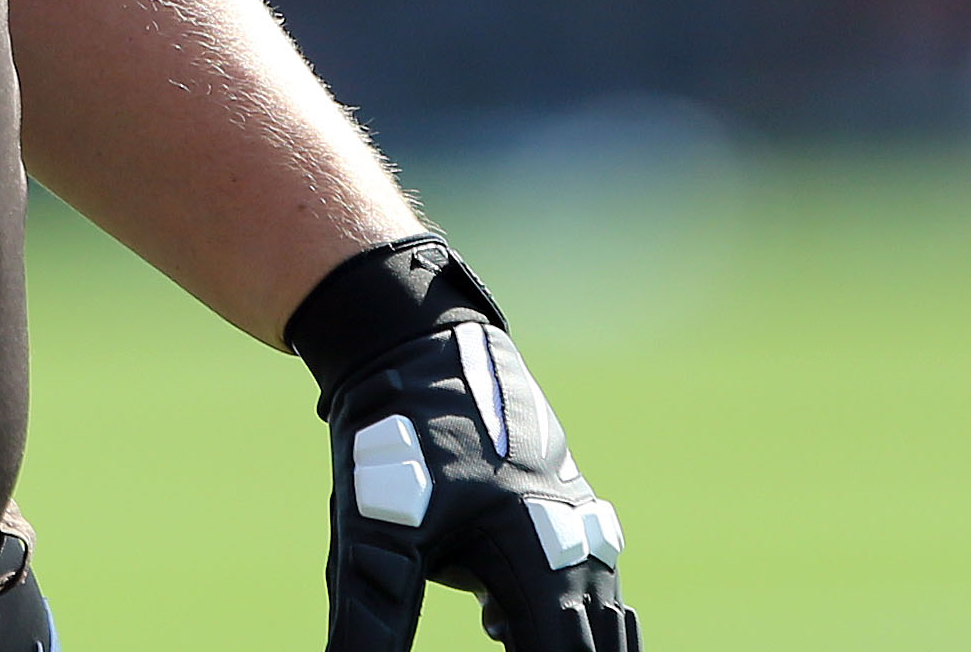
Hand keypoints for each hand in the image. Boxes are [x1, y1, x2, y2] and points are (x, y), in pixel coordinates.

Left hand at [292, 238, 637, 651]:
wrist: (416, 348)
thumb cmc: (398, 442)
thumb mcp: (373, 538)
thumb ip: (370, 622)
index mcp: (545, 570)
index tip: (489, 644)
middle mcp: (582, 557)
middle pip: (591, 649)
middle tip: (486, 630)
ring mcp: (584, 534)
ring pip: (600, 626)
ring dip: (565, 641)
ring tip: (496, 626)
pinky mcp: (572, 516)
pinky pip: (589, 590)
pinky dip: (562, 622)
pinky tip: (499, 625)